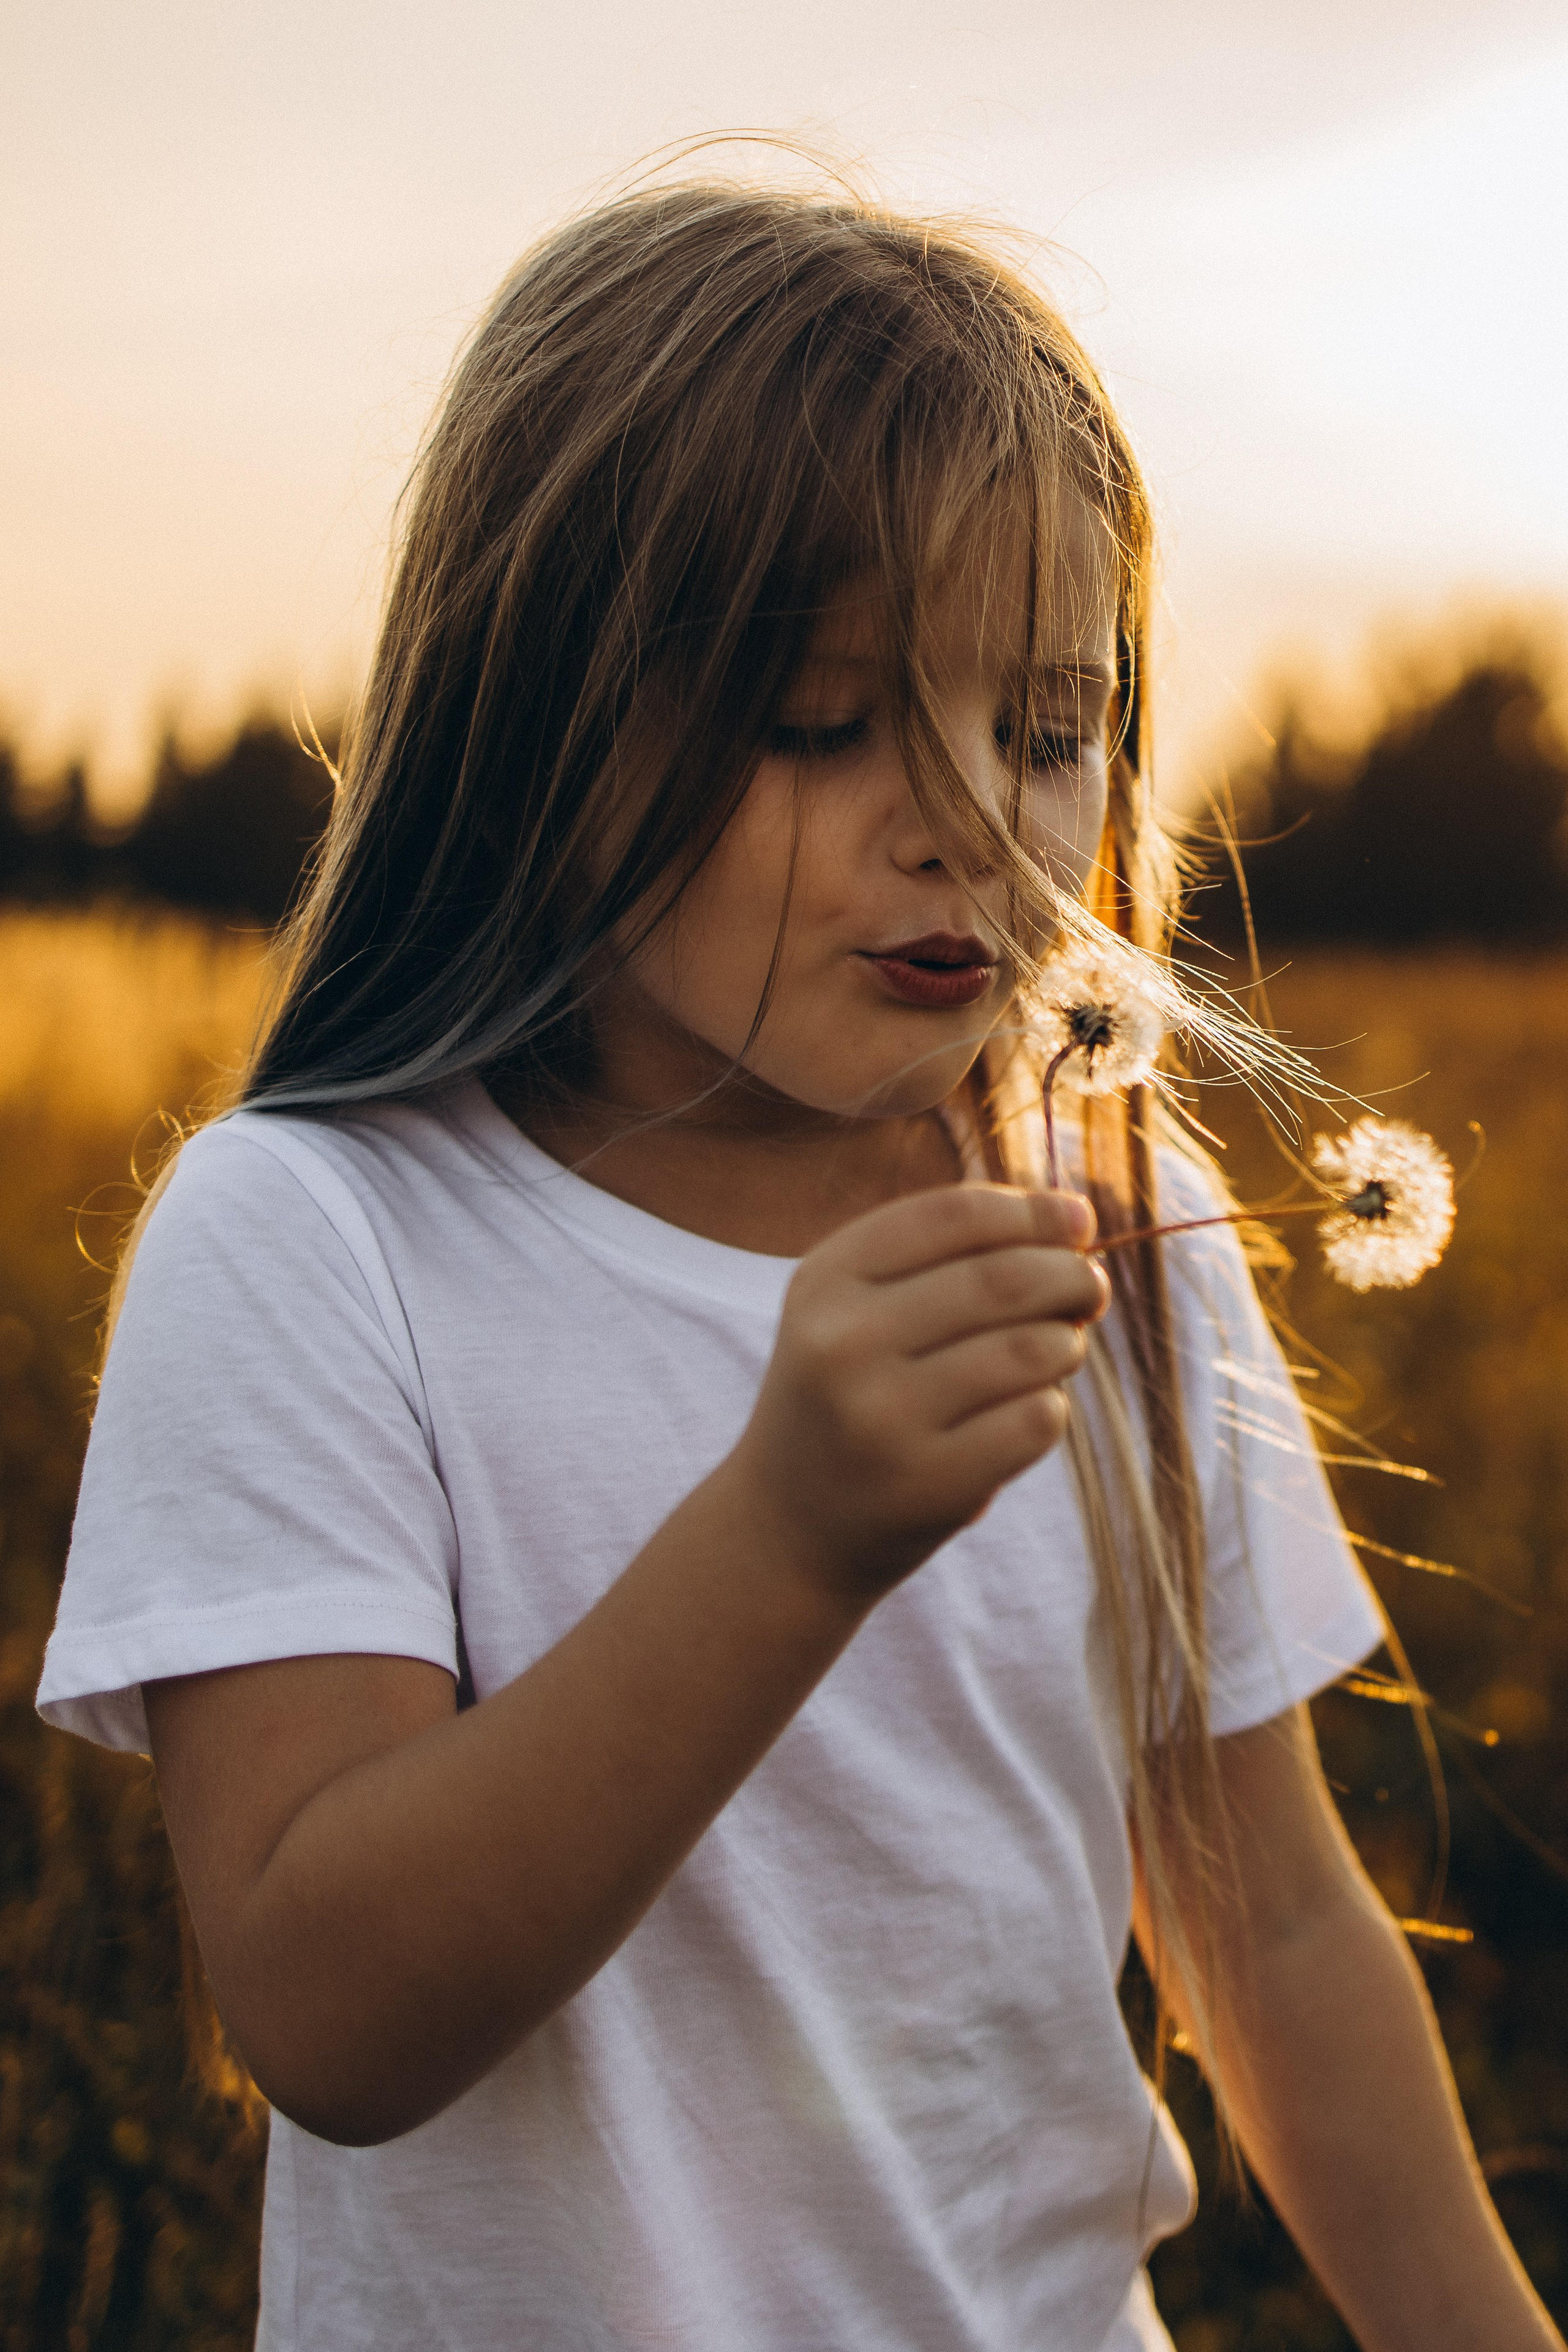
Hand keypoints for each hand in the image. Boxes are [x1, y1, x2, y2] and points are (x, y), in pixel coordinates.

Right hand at [731, 1184, 1107, 1605]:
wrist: (788, 1525)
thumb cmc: (851, 1392)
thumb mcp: (858, 1306)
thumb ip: (949, 1253)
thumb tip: (1075, 1218)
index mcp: (826, 1280)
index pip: (956, 1214)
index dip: (1033, 1211)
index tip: (1078, 1220)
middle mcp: (843, 1342)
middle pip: (1003, 1278)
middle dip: (1070, 1275)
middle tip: (1089, 1288)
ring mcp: (882, 1418)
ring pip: (1031, 1350)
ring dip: (1065, 1344)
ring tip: (1057, 1350)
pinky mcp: (928, 1485)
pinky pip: (1036, 1420)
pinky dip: (1051, 1408)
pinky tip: (1025, 1411)